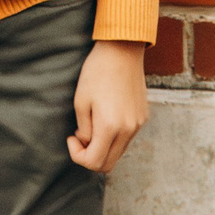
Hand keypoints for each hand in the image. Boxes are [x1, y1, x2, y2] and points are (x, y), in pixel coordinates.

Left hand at [68, 41, 149, 172]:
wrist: (122, 50)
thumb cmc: (97, 72)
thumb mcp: (81, 100)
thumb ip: (84, 129)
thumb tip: (88, 142)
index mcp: (110, 127)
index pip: (94, 162)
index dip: (77, 155)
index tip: (71, 137)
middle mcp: (128, 130)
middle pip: (108, 164)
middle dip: (90, 157)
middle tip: (80, 137)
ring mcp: (138, 125)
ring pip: (118, 152)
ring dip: (103, 147)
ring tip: (92, 124)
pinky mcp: (143, 117)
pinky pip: (127, 138)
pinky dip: (114, 137)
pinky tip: (106, 117)